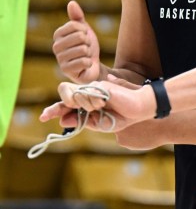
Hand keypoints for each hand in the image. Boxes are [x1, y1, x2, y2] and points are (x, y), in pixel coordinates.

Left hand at [39, 80, 155, 129]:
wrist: (139, 109)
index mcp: (88, 103)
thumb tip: (62, 119)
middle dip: (60, 105)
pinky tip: (105, 102)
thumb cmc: (123, 116)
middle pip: (66, 94)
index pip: (68, 105)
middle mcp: (88, 93)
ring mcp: (93, 87)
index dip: (55, 109)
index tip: (43, 117)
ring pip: (76, 98)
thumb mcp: (101, 123)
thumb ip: (82, 121)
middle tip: (55, 113)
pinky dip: (94, 103)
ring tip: (103, 107)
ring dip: (87, 107)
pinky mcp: (98, 84)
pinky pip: (86, 96)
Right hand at [52, 0, 101, 82]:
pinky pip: (84, 61)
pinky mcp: (66, 70)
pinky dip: (89, 62)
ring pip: (83, 49)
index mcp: (58, 34)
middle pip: (80, 37)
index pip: (75, 25)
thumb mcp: (84, 30)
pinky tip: (85, 65)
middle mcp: (55, 46)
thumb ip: (77, 17)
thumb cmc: (86, 47)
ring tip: (85, 56)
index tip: (84, 37)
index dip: (85, 31)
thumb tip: (71, 3)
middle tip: (86, 48)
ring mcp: (60, 59)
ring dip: (89, 53)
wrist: (92, 66)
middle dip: (88, 43)